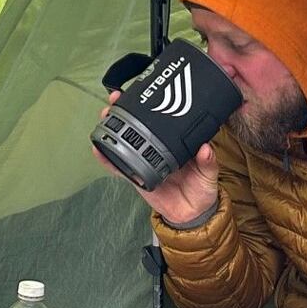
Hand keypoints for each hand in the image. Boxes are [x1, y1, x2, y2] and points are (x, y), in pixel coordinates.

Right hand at [93, 88, 219, 224]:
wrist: (191, 215)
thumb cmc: (202, 191)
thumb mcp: (209, 175)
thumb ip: (208, 163)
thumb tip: (205, 148)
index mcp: (176, 144)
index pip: (161, 120)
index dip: (150, 106)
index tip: (143, 93)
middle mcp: (158, 149)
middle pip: (137, 126)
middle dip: (124, 111)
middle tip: (116, 99)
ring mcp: (145, 161)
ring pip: (125, 141)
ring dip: (112, 128)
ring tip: (104, 116)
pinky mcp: (136, 176)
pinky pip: (119, 167)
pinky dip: (107, 159)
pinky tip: (98, 149)